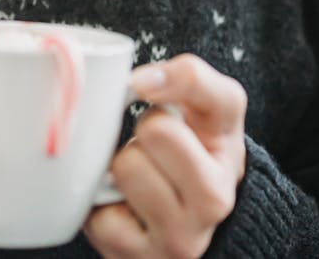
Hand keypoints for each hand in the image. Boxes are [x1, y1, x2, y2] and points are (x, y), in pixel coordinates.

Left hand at [83, 54, 246, 258]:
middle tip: (156, 146)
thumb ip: (191, 77)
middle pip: (148, 135)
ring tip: (143, 173)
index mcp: (224, 173)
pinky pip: (95, 213)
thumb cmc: (204, 147)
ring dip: (123, 164)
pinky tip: (123, 202)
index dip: (161, 87)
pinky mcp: (132, 258)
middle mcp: (207, 213)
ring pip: (122, 169)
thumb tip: (141, 81)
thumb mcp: (217, 107)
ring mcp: (172, 242)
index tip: (144, 86)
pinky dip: (100, 203)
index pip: (182, 111)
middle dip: (144, 131)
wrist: (203, 210)